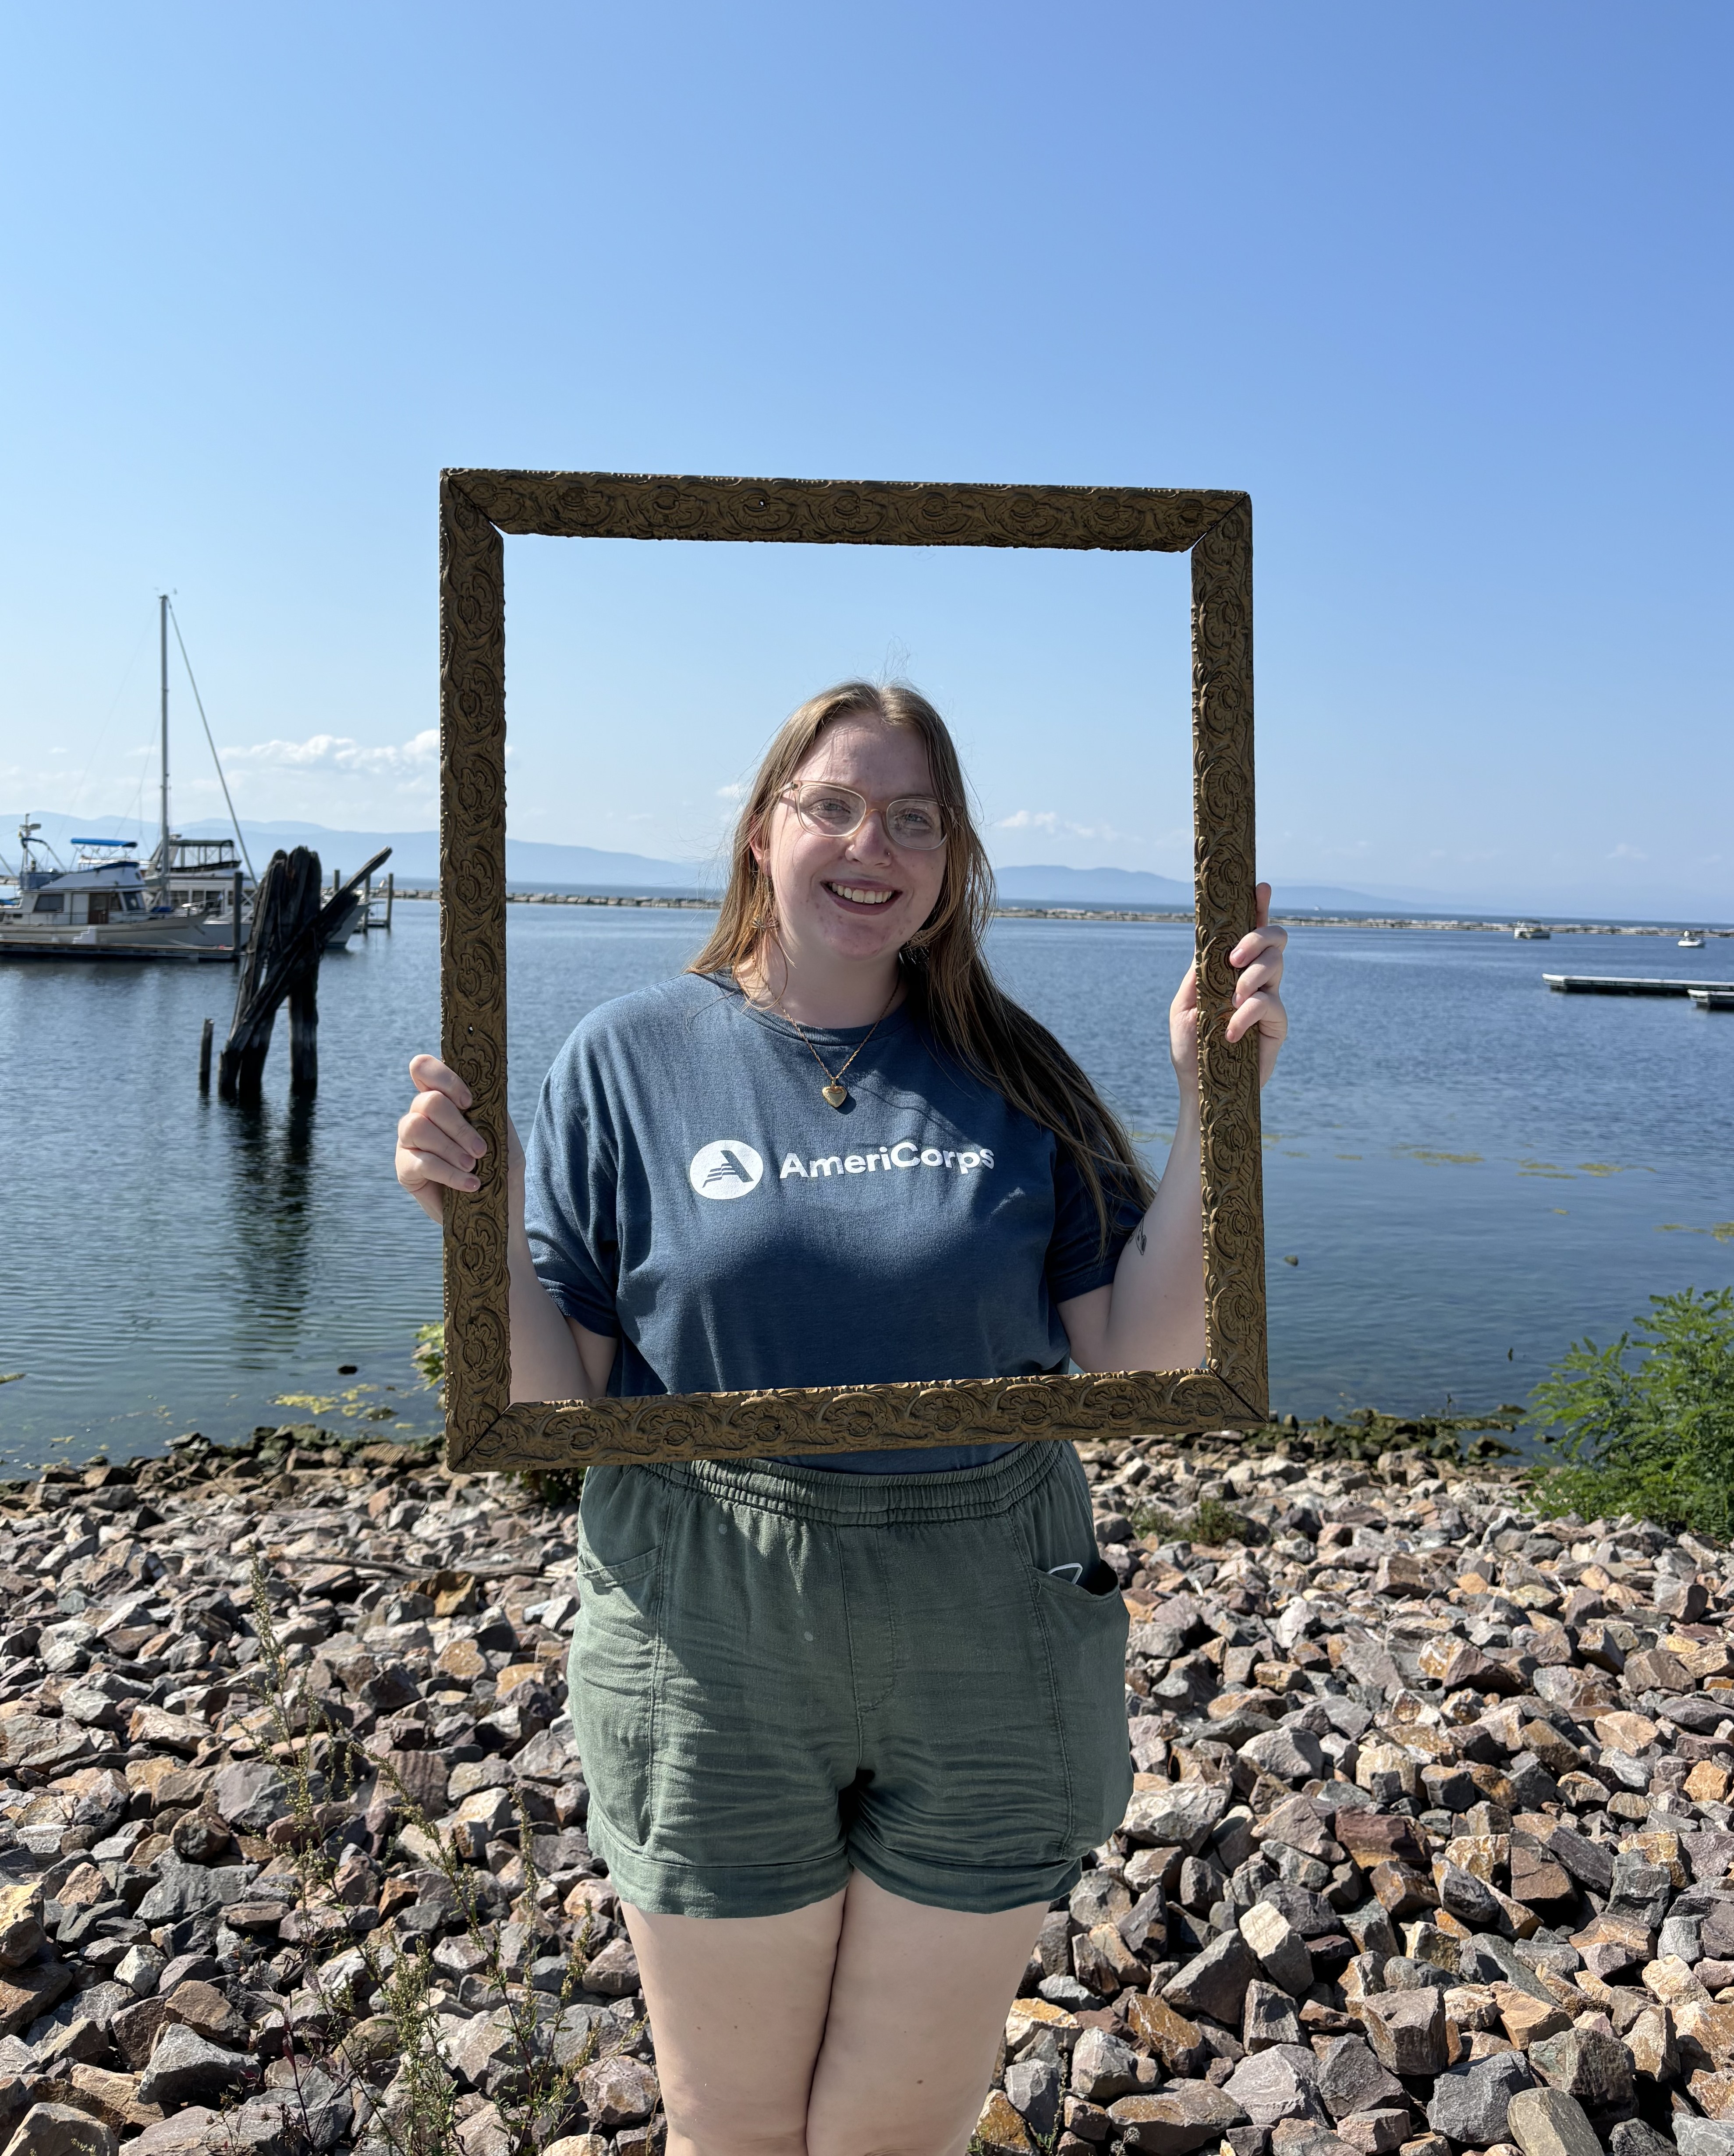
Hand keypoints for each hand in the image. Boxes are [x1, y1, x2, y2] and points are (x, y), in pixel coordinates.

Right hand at [395, 1054, 524, 1223]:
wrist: (497, 1213)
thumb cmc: (501, 1171)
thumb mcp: (504, 1136)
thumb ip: (491, 1109)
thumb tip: (482, 1089)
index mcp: (444, 1100)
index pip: (424, 1068)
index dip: (443, 1078)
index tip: (469, 1102)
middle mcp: (421, 1116)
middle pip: (426, 1101)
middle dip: (458, 1125)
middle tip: (481, 1149)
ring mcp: (409, 1141)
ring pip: (416, 1126)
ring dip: (450, 1147)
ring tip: (473, 1166)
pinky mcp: (405, 1169)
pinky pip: (419, 1161)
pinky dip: (448, 1172)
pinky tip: (470, 1184)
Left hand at [1168, 883, 1288, 1094]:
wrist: (1198, 1087)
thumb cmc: (1190, 1047)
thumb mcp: (1185, 1004)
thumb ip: (1200, 972)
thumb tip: (1210, 942)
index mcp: (1232, 970)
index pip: (1251, 932)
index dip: (1259, 907)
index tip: (1259, 885)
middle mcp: (1256, 980)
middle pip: (1275, 939)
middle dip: (1257, 936)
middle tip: (1234, 959)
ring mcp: (1270, 1000)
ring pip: (1275, 965)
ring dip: (1251, 978)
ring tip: (1230, 1002)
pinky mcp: (1277, 1026)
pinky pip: (1270, 1004)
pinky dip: (1248, 1015)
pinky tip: (1229, 1032)